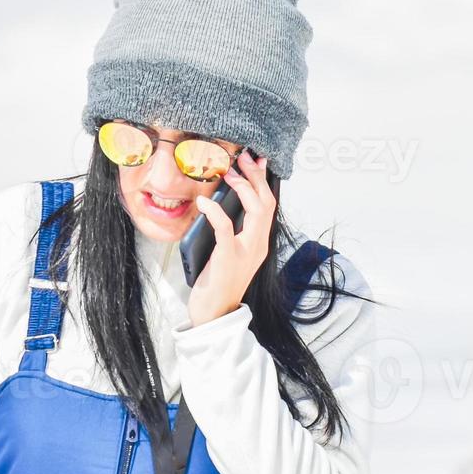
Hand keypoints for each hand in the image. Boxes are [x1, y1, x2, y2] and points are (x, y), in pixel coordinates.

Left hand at [187, 151, 274, 326]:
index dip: (263, 181)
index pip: (268, 205)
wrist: (215, 315)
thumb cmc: (218, 283)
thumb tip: (219, 206)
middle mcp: (259, 245)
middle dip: (256, 177)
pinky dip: (215, 213)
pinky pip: (226, 229)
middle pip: (266, 203)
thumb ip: (231, 233)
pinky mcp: (229, 259)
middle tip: (245, 158)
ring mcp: (247, 252)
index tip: (255, 162)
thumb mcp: (229, 254)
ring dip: (243, 188)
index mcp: (259, 243)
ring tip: (229, 173)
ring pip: (256, 211)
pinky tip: (204, 202)